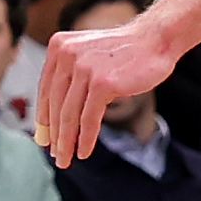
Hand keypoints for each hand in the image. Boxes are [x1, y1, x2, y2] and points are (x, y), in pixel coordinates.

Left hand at [34, 12, 180, 167]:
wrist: (155, 39)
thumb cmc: (124, 52)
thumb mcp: (89, 55)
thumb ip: (71, 76)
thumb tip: (53, 118)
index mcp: (58, 47)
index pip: (46, 90)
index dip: (44, 118)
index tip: (45, 139)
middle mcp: (67, 55)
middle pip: (55, 105)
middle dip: (54, 135)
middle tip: (56, 156)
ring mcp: (84, 68)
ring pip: (69, 115)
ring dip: (66, 142)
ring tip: (66, 160)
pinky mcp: (102, 83)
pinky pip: (89, 119)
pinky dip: (85, 139)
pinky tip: (84, 152)